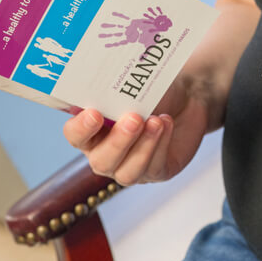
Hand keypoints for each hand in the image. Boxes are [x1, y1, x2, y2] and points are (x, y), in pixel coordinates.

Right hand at [62, 74, 212, 185]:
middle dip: (118, 141)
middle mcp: (106, 154)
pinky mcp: (157, 172)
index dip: (81, 128)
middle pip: (101, 162)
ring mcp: (130, 167)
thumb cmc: (152, 91)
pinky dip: (161, 144)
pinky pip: (154, 168)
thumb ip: (114, 92)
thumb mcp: (132, 87)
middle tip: (134, 118)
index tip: (95, 113)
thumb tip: (103, 87)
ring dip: (143, 145)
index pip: (75, 136)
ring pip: (128, 172)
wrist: (186, 97)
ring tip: (155, 121)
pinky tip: (166, 124)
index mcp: (91, 131)